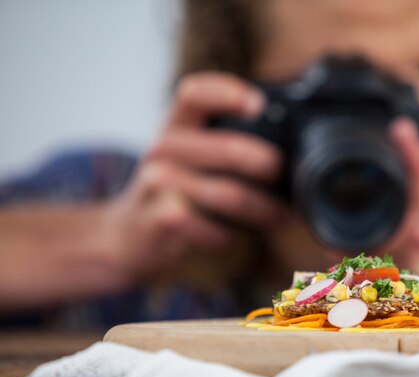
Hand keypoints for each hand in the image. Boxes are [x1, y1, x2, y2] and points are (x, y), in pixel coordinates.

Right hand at [99, 72, 287, 281]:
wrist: (125, 235)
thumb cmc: (174, 190)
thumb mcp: (188, 156)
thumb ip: (222, 142)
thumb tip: (289, 148)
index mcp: (175, 125)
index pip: (194, 94)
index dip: (227, 93)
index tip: (259, 105)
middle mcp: (163, 149)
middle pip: (228, 150)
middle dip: (268, 166)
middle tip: (287, 177)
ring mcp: (157, 184)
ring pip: (227, 195)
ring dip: (263, 209)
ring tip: (283, 216)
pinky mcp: (159, 219)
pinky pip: (210, 227)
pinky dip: (228, 235)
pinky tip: (232, 237)